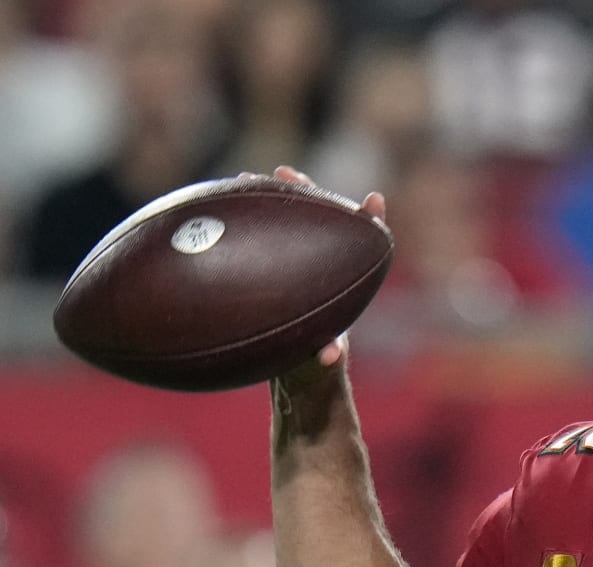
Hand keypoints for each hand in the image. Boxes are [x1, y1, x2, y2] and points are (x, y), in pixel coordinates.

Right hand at [266, 165, 382, 373]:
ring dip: (273, 199)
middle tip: (283, 173)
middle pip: (321, 218)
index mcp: (344, 282)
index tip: (373, 202)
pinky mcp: (275, 266)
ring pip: (290, 222)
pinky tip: (219, 211)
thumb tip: (328, 356)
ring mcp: (298, 262)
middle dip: (305, 193)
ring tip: (246, 178)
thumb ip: (327, 354)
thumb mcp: (322, 359)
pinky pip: (262, 239)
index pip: (362, 242)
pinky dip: (246, 224)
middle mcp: (324, 265)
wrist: (298, 367)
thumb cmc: (314, 362)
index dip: (368, 220)